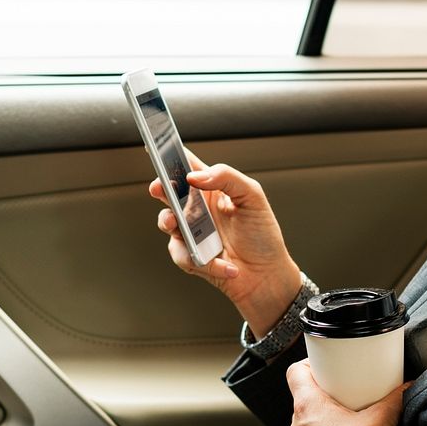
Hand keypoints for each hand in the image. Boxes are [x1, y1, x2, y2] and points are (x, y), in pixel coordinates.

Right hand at [150, 153, 300, 335]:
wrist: (266, 276)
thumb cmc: (262, 236)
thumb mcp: (253, 198)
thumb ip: (227, 178)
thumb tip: (195, 176)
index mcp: (213, 189)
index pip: (188, 166)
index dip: (172, 156)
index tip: (160, 149)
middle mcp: (198, 208)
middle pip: (169, 191)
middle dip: (160, 187)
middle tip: (159, 188)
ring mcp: (191, 232)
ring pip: (166, 222)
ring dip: (172, 223)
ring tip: (181, 225)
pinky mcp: (190, 256)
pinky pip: (182, 254)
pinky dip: (205, 261)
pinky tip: (227, 265)